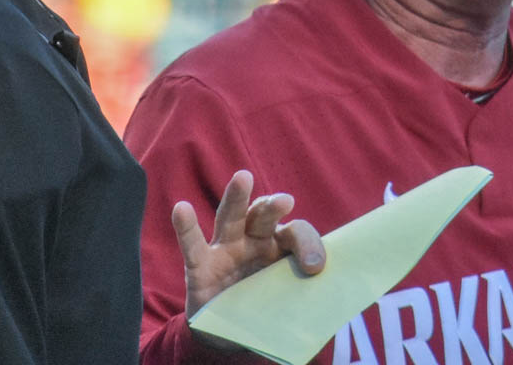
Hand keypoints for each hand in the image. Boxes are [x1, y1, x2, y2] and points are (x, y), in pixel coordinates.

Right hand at [172, 170, 325, 320]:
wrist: (228, 333)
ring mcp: (226, 250)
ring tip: (243, 178)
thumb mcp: (288, 301)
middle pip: (264, 216)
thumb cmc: (264, 309)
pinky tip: (181, 209)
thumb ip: (303, 295)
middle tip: (286, 201)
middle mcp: (254, 241)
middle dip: (273, 207)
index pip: (297, 234)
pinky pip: (192, 245)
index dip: (309, 246)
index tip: (315, 267)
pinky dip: (187, 227)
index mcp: (281, 247)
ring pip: (230, 218)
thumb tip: (331, 311)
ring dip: (237, 198)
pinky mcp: (200, 266)